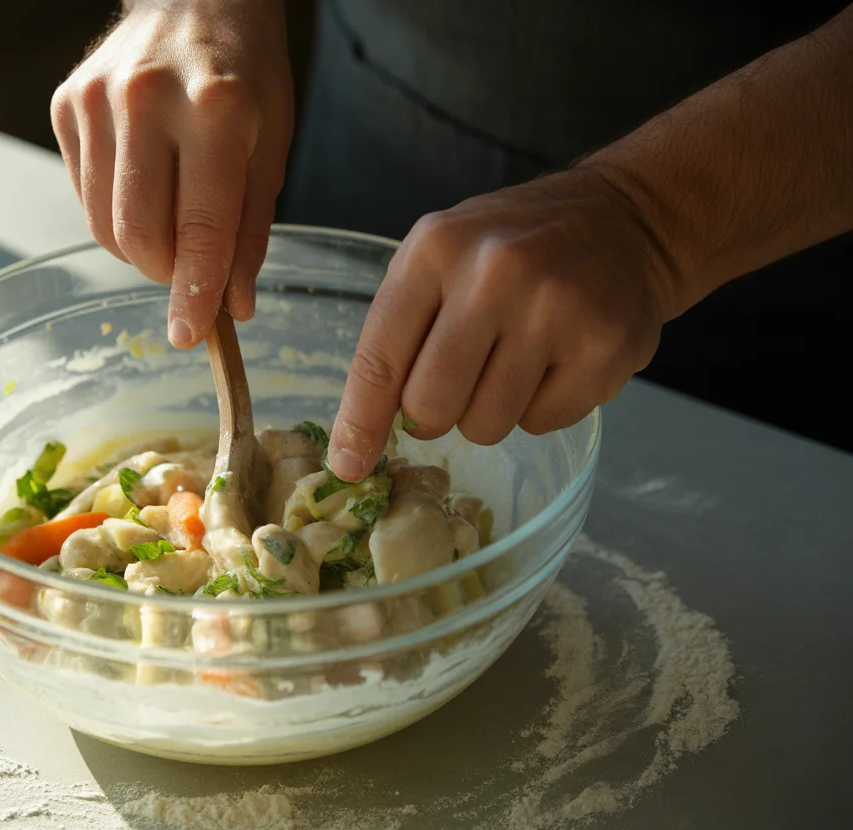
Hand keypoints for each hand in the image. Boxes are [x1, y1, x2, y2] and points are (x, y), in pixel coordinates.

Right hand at [50, 0, 292, 347]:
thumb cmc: (245, 73)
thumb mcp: (272, 146)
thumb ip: (251, 231)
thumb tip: (232, 306)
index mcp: (216, 109)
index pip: (200, 227)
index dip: (194, 291)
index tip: (189, 334)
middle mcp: (147, 99)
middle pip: (139, 234)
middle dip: (165, 272)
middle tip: (189, 270)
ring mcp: (97, 99)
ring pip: (102, 224)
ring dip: (138, 247)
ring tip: (171, 222)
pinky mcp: (66, 103)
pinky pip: (83, 194)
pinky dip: (113, 210)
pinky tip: (143, 181)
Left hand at [327, 166, 678, 481]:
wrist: (624, 220)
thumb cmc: (514, 247)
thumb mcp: (441, 258)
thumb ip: (398, 335)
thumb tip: (356, 442)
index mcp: (437, 248)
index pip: (380, 359)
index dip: (361, 422)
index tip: (349, 464)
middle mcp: (495, 274)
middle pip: (431, 405)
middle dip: (433, 414)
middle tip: (456, 384)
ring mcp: (556, 311)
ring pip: (486, 425)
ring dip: (490, 411)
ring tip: (514, 359)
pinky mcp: (605, 348)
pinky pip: (542, 424)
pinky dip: (541, 407)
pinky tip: (556, 360)